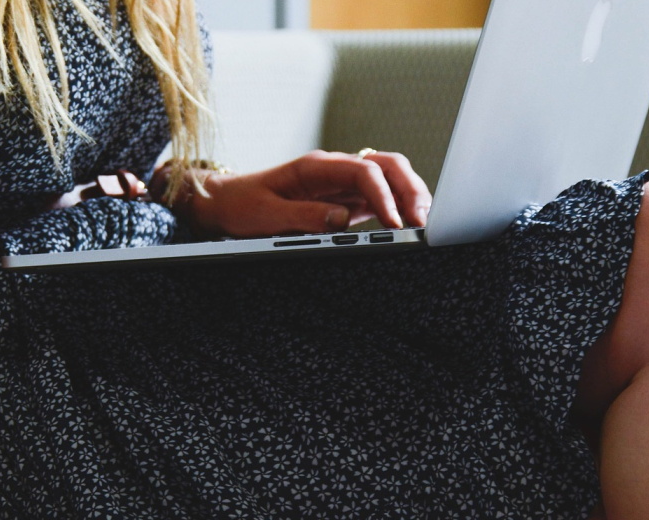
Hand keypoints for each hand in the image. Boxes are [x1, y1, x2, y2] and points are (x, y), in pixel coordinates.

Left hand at [184, 150, 431, 237]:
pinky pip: (379, 198)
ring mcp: (342, 184)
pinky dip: (397, 208)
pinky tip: (407, 225)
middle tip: (423, 220)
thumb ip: (303, 216)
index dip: (383, 195)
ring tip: (423, 223)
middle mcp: (334, 170)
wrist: (225, 203)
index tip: (394, 222)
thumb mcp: (265, 215)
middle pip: (387, 165)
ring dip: (409, 196)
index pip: (363, 171)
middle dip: (410, 188)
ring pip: (389, 179)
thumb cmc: (242, 205)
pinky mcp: (344, 201)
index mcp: (316, 166)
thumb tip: (341, 221)